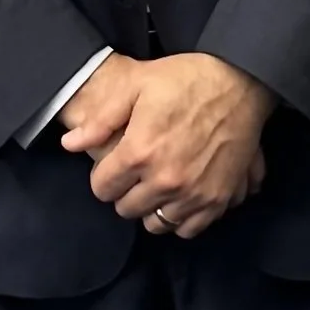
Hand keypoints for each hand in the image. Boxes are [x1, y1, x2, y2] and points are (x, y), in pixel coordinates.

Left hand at [60, 52, 274, 237]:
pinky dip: (181, 218)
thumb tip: (70, 144)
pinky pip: (188, 229)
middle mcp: (164, 180)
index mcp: (139, 152)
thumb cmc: (186, 79)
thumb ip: (101, 119)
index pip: (102, 189)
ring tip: (157, 185)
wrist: (239, 81)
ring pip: (155, 224)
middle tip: (136, 173)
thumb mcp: (136, 85)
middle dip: (126, 192)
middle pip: (126, 209)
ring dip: (152, 207)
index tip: (113, 165)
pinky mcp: (218, 199)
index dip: (104, 175)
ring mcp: (193, 193)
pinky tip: (180, 197)